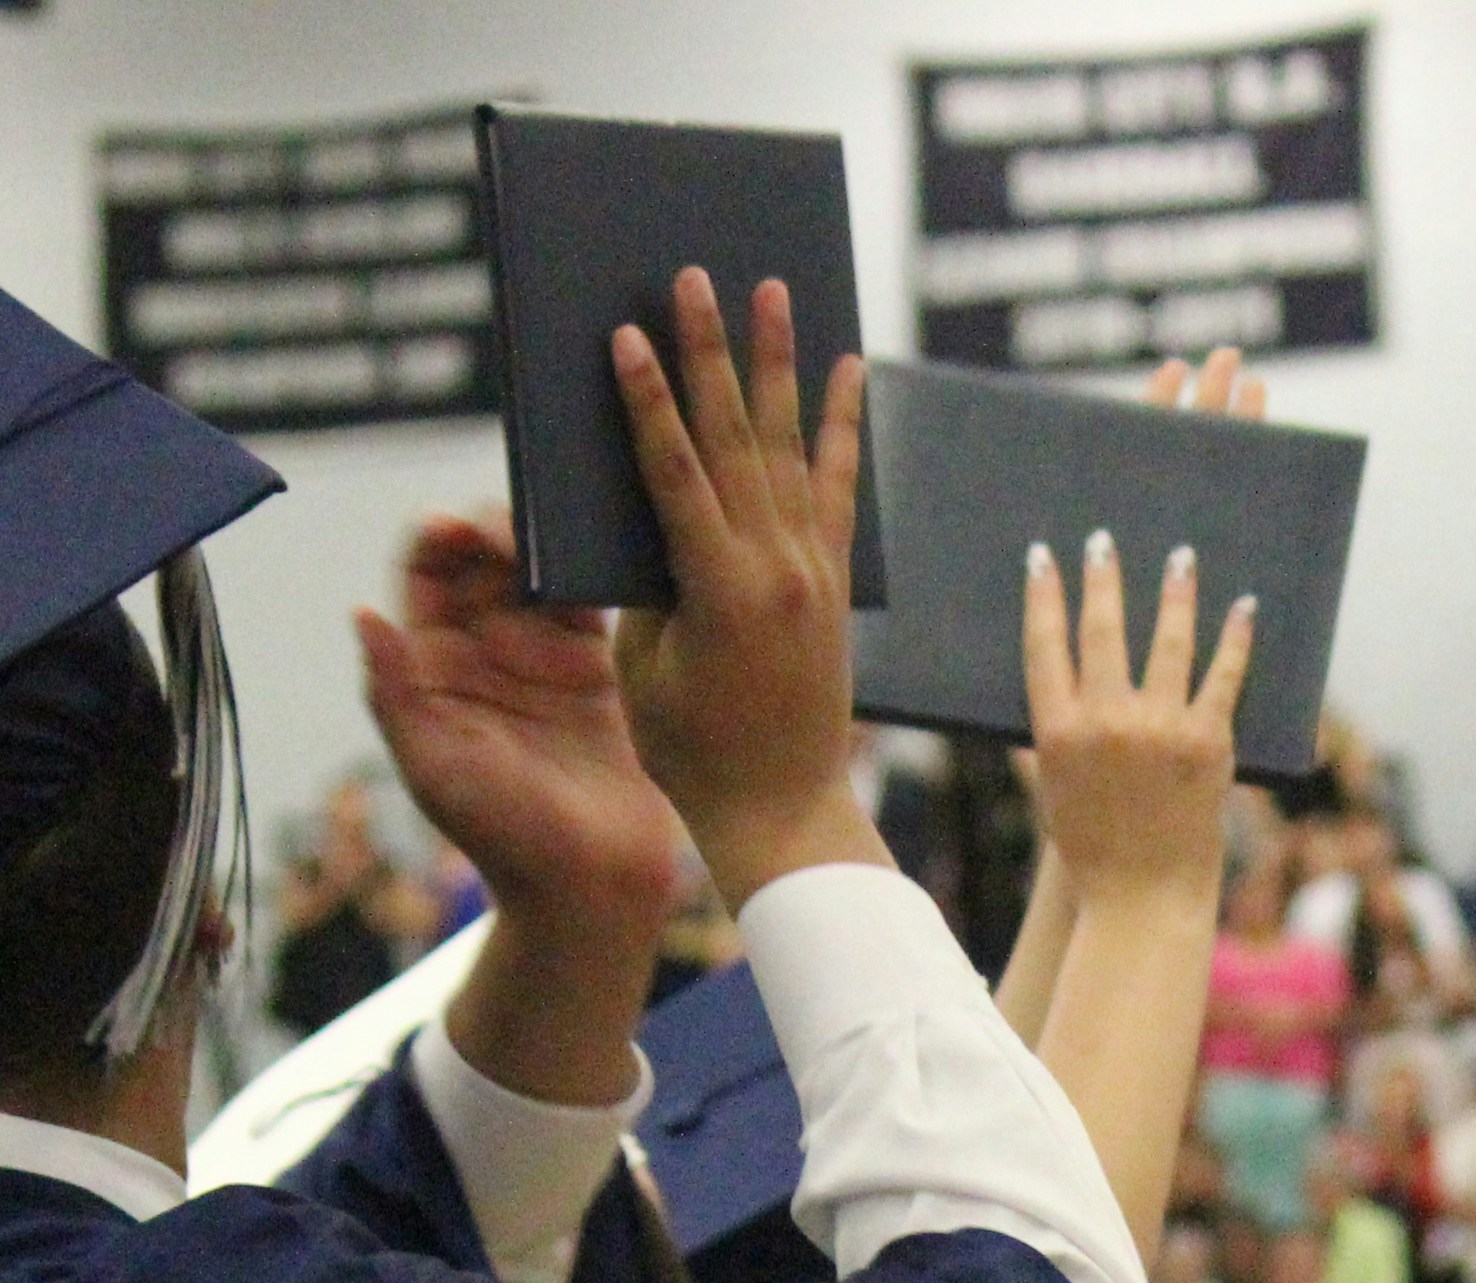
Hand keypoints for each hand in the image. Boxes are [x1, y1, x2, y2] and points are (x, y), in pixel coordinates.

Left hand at [358, 516, 682, 931]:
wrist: (591, 884)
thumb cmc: (505, 837)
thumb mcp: (433, 766)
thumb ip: (395, 691)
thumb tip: (363, 612)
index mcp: (434, 671)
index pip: (426, 577)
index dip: (436, 540)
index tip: (458, 528)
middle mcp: (484, 656)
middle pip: (482, 561)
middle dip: (495, 531)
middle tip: (521, 534)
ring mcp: (541, 661)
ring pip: (536, 571)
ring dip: (544, 544)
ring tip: (560, 540)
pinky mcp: (594, 671)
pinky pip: (589, 602)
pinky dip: (591, 571)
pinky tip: (597, 556)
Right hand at [606, 273, 884, 904]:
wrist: (781, 812)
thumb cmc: (692, 753)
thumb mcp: (646, 665)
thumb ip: (650, 581)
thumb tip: (653, 504)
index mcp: (719, 590)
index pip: (674, 471)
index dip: (647, 399)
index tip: (626, 334)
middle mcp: (778, 568)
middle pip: (735, 438)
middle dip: (712, 351)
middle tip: (696, 277)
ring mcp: (816, 573)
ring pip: (791, 446)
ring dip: (779, 364)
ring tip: (777, 291)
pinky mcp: (838, 584)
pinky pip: (841, 488)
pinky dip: (843, 427)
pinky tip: (849, 371)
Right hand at [1023, 528, 1257, 921]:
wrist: (1144, 899)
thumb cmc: (1094, 851)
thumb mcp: (1053, 792)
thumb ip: (1049, 738)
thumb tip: (1050, 685)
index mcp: (1057, 733)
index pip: (1044, 645)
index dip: (1044, 597)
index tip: (1044, 558)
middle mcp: (1106, 723)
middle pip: (1101, 631)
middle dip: (1102, 579)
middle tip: (1103, 542)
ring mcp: (1159, 729)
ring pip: (1167, 641)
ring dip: (1174, 592)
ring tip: (1180, 558)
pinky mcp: (1207, 742)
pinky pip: (1223, 677)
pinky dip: (1235, 638)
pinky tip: (1242, 608)